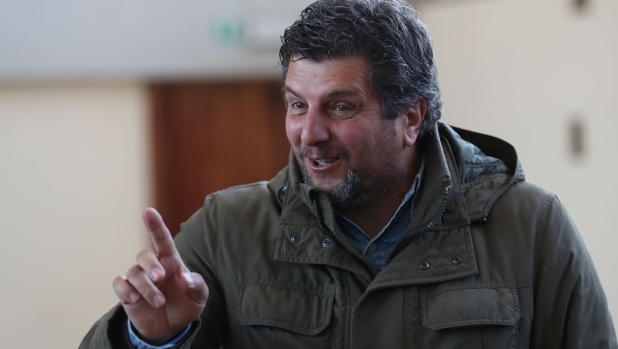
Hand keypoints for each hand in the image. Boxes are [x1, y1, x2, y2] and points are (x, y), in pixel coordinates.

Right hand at [112, 208, 208, 344]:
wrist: (170, 327)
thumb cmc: (186, 304)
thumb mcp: (199, 296)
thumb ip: (197, 285)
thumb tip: (184, 278)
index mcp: (171, 260)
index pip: (162, 239)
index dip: (155, 224)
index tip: (148, 211)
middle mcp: (153, 266)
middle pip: (143, 255)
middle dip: (150, 265)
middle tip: (160, 277)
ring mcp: (138, 279)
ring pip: (133, 273)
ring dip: (146, 288)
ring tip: (159, 302)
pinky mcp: (127, 292)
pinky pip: (119, 284)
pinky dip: (125, 290)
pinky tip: (135, 299)